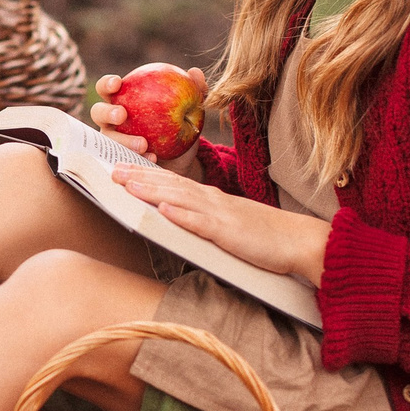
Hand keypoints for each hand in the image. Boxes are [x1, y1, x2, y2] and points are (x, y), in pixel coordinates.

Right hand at [90, 67, 207, 180]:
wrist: (182, 158)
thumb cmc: (181, 126)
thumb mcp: (191, 109)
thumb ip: (194, 90)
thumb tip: (195, 72)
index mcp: (123, 100)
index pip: (107, 88)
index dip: (107, 84)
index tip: (118, 83)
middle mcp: (112, 120)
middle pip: (98, 112)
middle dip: (107, 112)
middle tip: (122, 115)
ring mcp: (114, 142)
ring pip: (108, 139)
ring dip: (123, 140)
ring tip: (143, 144)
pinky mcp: (121, 160)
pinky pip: (124, 159)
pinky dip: (137, 158)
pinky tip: (153, 158)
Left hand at [111, 162, 329, 283]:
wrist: (300, 241)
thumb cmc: (265, 237)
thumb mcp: (228, 225)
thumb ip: (204, 220)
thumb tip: (178, 219)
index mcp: (212, 199)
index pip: (173, 182)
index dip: (146, 174)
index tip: (121, 169)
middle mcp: (212, 201)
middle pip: (170, 185)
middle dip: (138, 176)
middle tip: (109, 170)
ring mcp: (221, 215)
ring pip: (180, 198)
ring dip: (151, 189)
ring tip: (126, 184)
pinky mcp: (230, 233)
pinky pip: (202, 223)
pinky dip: (182, 215)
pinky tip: (163, 210)